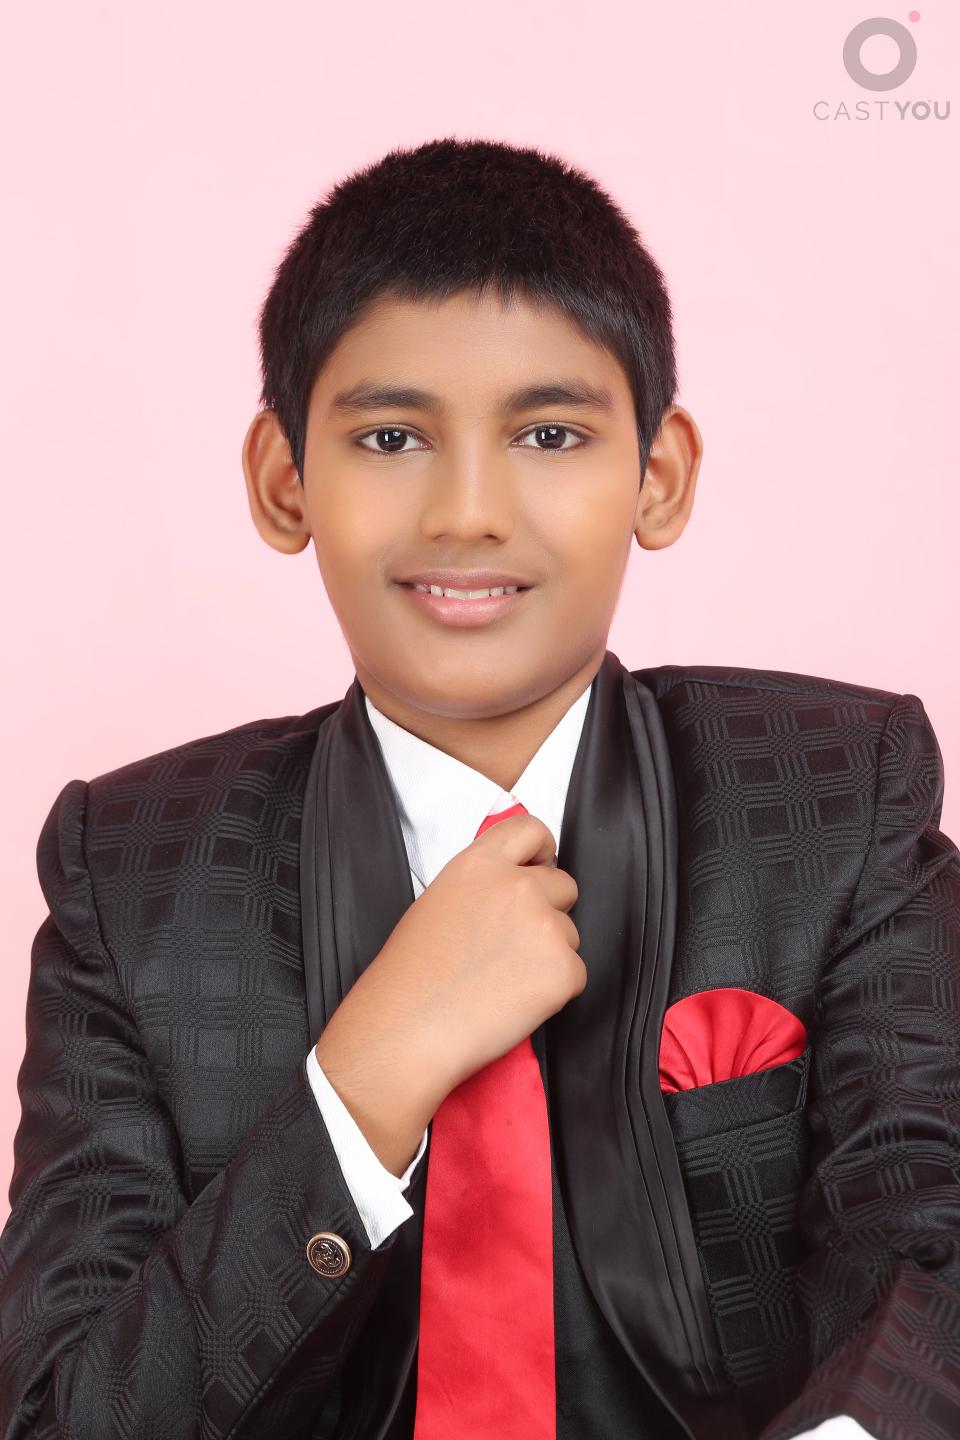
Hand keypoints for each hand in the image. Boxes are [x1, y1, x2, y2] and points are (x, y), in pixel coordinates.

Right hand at [315, 813, 582, 1174]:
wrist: (406, 1032)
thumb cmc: (409, 976)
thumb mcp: (438, 901)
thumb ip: (483, 883)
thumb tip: (517, 886)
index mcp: (480, 863)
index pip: (533, 829)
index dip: (542, 853)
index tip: (539, 870)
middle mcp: (518, 885)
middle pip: (564, 885)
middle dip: (547, 912)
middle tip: (511, 946)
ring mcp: (545, 926)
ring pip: (569, 933)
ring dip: (548, 954)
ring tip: (500, 980)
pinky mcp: (564, 970)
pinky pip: (574, 974)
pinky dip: (553, 991)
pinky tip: (513, 1002)